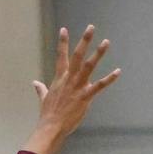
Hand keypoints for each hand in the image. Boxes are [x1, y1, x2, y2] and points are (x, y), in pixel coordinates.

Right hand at [24, 25, 120, 153]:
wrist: (51, 126)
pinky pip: (99, 86)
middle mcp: (68, 79)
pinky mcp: (85, 97)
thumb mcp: (44, 98)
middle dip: (84, 40)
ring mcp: (77, 87)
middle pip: (77, 55)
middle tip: (91, 27)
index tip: (64, 29)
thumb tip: (35, 83)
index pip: (60, 56)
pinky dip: (109, 78)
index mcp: (60, 78)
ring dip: (98, 53)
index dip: (62, 42)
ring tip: (106, 42)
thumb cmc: (48, 114)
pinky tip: (118, 71)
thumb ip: (41, 89)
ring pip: (88, 66)